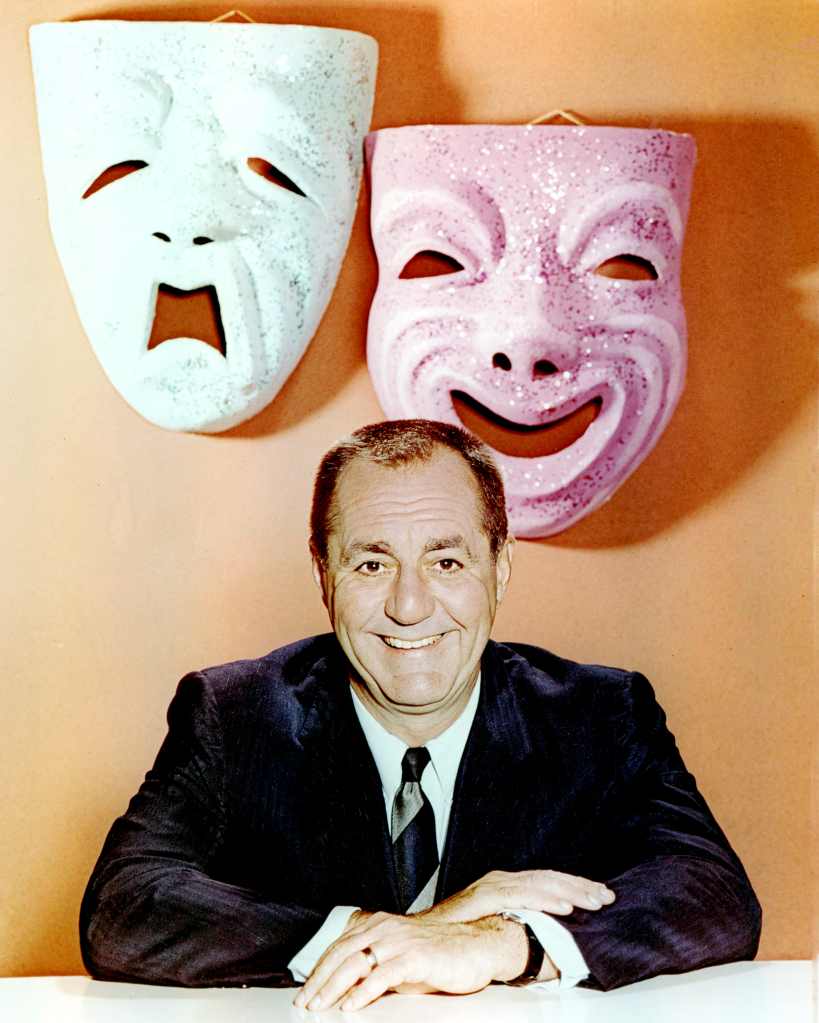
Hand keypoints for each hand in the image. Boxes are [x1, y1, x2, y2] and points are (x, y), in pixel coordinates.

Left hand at [293, 911, 527, 1011]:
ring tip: (320, 1006)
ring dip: (333, 987)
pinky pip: (382, 975)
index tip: (305, 990)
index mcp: (378, 924)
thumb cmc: (436, 954)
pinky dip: (362, 992)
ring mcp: (399, 941)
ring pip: (355, 963)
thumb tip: (344, 987)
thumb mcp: (398, 956)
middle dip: (319, 980)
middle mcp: (385, 928)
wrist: (474, 946)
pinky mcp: (414, 957)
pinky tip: (351, 1005)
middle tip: (305, 1002)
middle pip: (341, 954)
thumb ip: (373, 964)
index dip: (319, 969)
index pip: (339, 946)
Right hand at [418, 869, 614, 923]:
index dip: (574, 886)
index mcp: (506, 885)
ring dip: (570, 891)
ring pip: (539, 883)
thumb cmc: (457, 934)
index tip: (598, 894)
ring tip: (593, 900)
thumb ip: (516, 922)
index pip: (546, 881)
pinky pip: (521, 896)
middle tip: (606, 896)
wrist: (423, 936)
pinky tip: (564, 906)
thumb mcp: (494, 924)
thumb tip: (543, 932)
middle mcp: (501, 880)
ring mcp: (494, 886)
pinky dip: (545, 899)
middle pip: (548, 878)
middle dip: (580, 886)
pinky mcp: (486, 897)